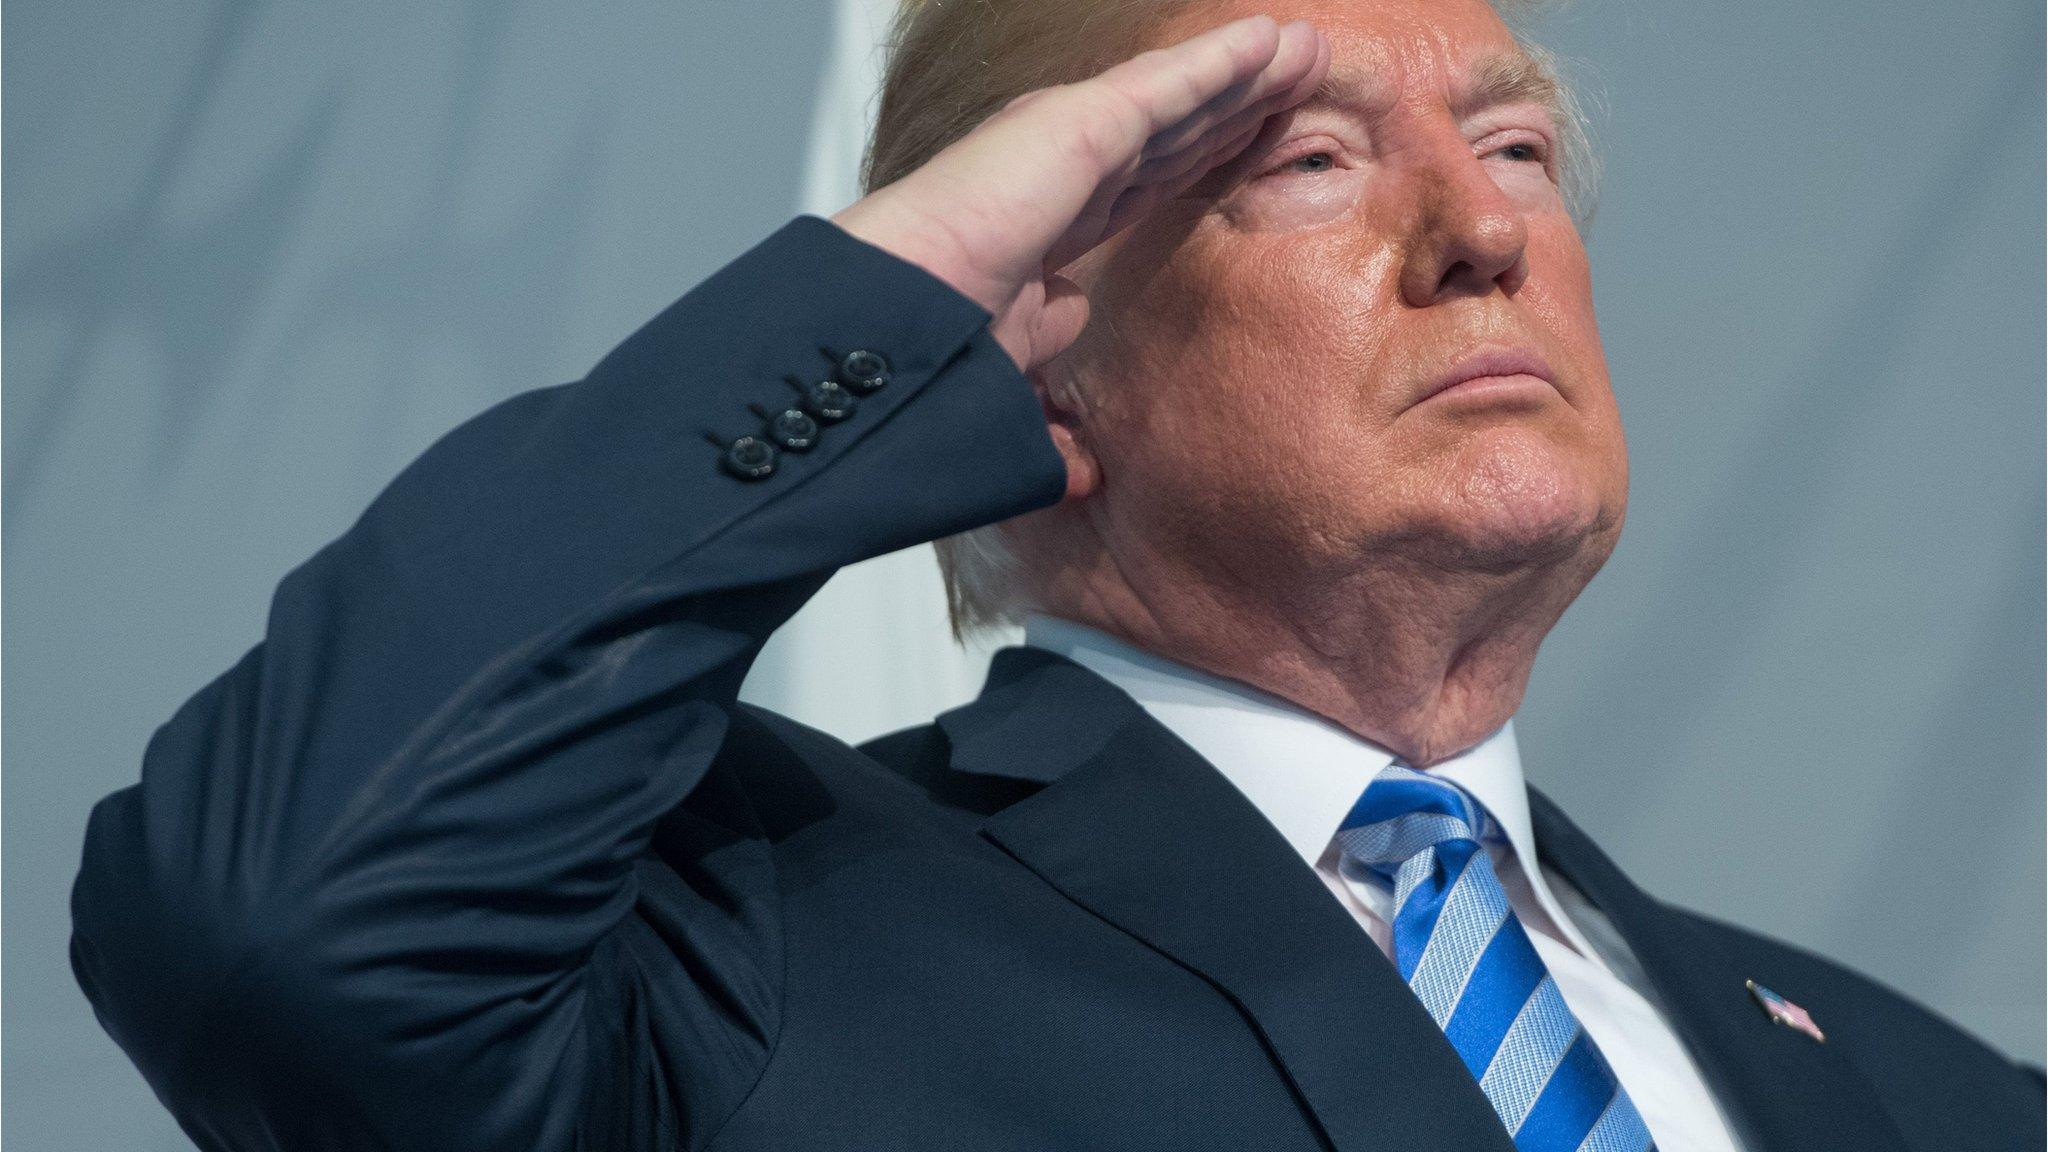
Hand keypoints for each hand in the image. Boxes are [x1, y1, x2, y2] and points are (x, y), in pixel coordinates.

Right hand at [832, 14, 1328, 376]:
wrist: (898, 334)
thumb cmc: (931, 361)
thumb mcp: (1016, 386)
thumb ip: (1052, 390)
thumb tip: (1078, 424)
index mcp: (1045, 231)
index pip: (1141, 189)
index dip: (1198, 165)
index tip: (1249, 151)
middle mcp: (1056, 177)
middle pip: (1171, 136)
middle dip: (1235, 109)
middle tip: (1298, 81)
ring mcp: (1063, 145)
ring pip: (1180, 102)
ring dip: (1244, 75)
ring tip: (1307, 51)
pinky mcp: (1077, 126)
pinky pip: (1168, 88)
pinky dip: (1222, 63)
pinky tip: (1271, 44)